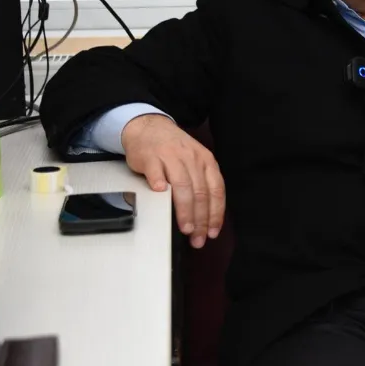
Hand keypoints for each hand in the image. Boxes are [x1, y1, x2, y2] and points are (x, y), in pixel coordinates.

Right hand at [120, 114, 224, 248]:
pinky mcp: (151, 157)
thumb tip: (207, 217)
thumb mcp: (195, 162)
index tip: (212, 232)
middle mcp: (191, 158)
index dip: (216, 214)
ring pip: (182, 186)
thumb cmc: (173, 150)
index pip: (216, 190)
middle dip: (200, 219)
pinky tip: (160, 197)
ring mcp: (170, 157)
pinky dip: (159, 184)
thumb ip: (202, 184)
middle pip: (200, 192)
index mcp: (206, 161)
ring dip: (185, 210)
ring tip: (185, 227)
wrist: (149, 128)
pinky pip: (156, 172)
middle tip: (197, 237)